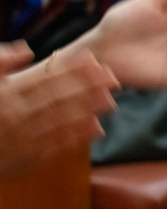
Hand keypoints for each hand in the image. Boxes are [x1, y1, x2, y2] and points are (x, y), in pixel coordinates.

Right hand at [0, 42, 117, 175]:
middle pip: (59, 96)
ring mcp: (23, 137)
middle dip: (88, 87)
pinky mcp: (28, 158)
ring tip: (111, 99)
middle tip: (114, 78)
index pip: (45, 77)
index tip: (95, 61)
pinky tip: (96, 127)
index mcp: (7, 93)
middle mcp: (16, 114)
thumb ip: (0, 63)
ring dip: (88, 110)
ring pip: (62, 120)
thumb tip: (26, 49)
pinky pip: (57, 145)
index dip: (72, 69)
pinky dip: (77, 136)